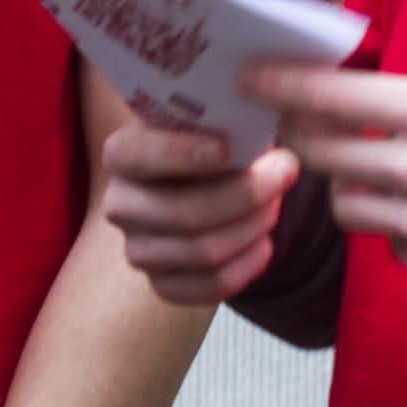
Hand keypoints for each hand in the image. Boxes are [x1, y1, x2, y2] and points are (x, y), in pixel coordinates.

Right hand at [98, 125, 301, 306]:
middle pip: (183, 213)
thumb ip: (223, 122)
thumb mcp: (210, 121)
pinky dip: (247, 266)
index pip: (139, 156)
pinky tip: (264, 243)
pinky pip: (211, 286)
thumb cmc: (212, 143)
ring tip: (277, 204)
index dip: (182, 154)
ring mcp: (138, 250)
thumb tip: (256, 129)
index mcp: (120, 155)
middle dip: (244, 194)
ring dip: (253, 226)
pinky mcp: (162, 283)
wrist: (204, 186)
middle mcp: (120, 205)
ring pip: (204, 251)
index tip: (228, 148)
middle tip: (286, 171)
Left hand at [244, 0, 406, 297]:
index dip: (280, 85)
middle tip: (304, 120)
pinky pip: (384, 244)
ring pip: (343, 204)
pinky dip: (388, 225)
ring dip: (345, 182)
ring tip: (365, 163)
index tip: (248, 75)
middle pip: (318, 153)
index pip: (329, 96)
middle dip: (303, 134)